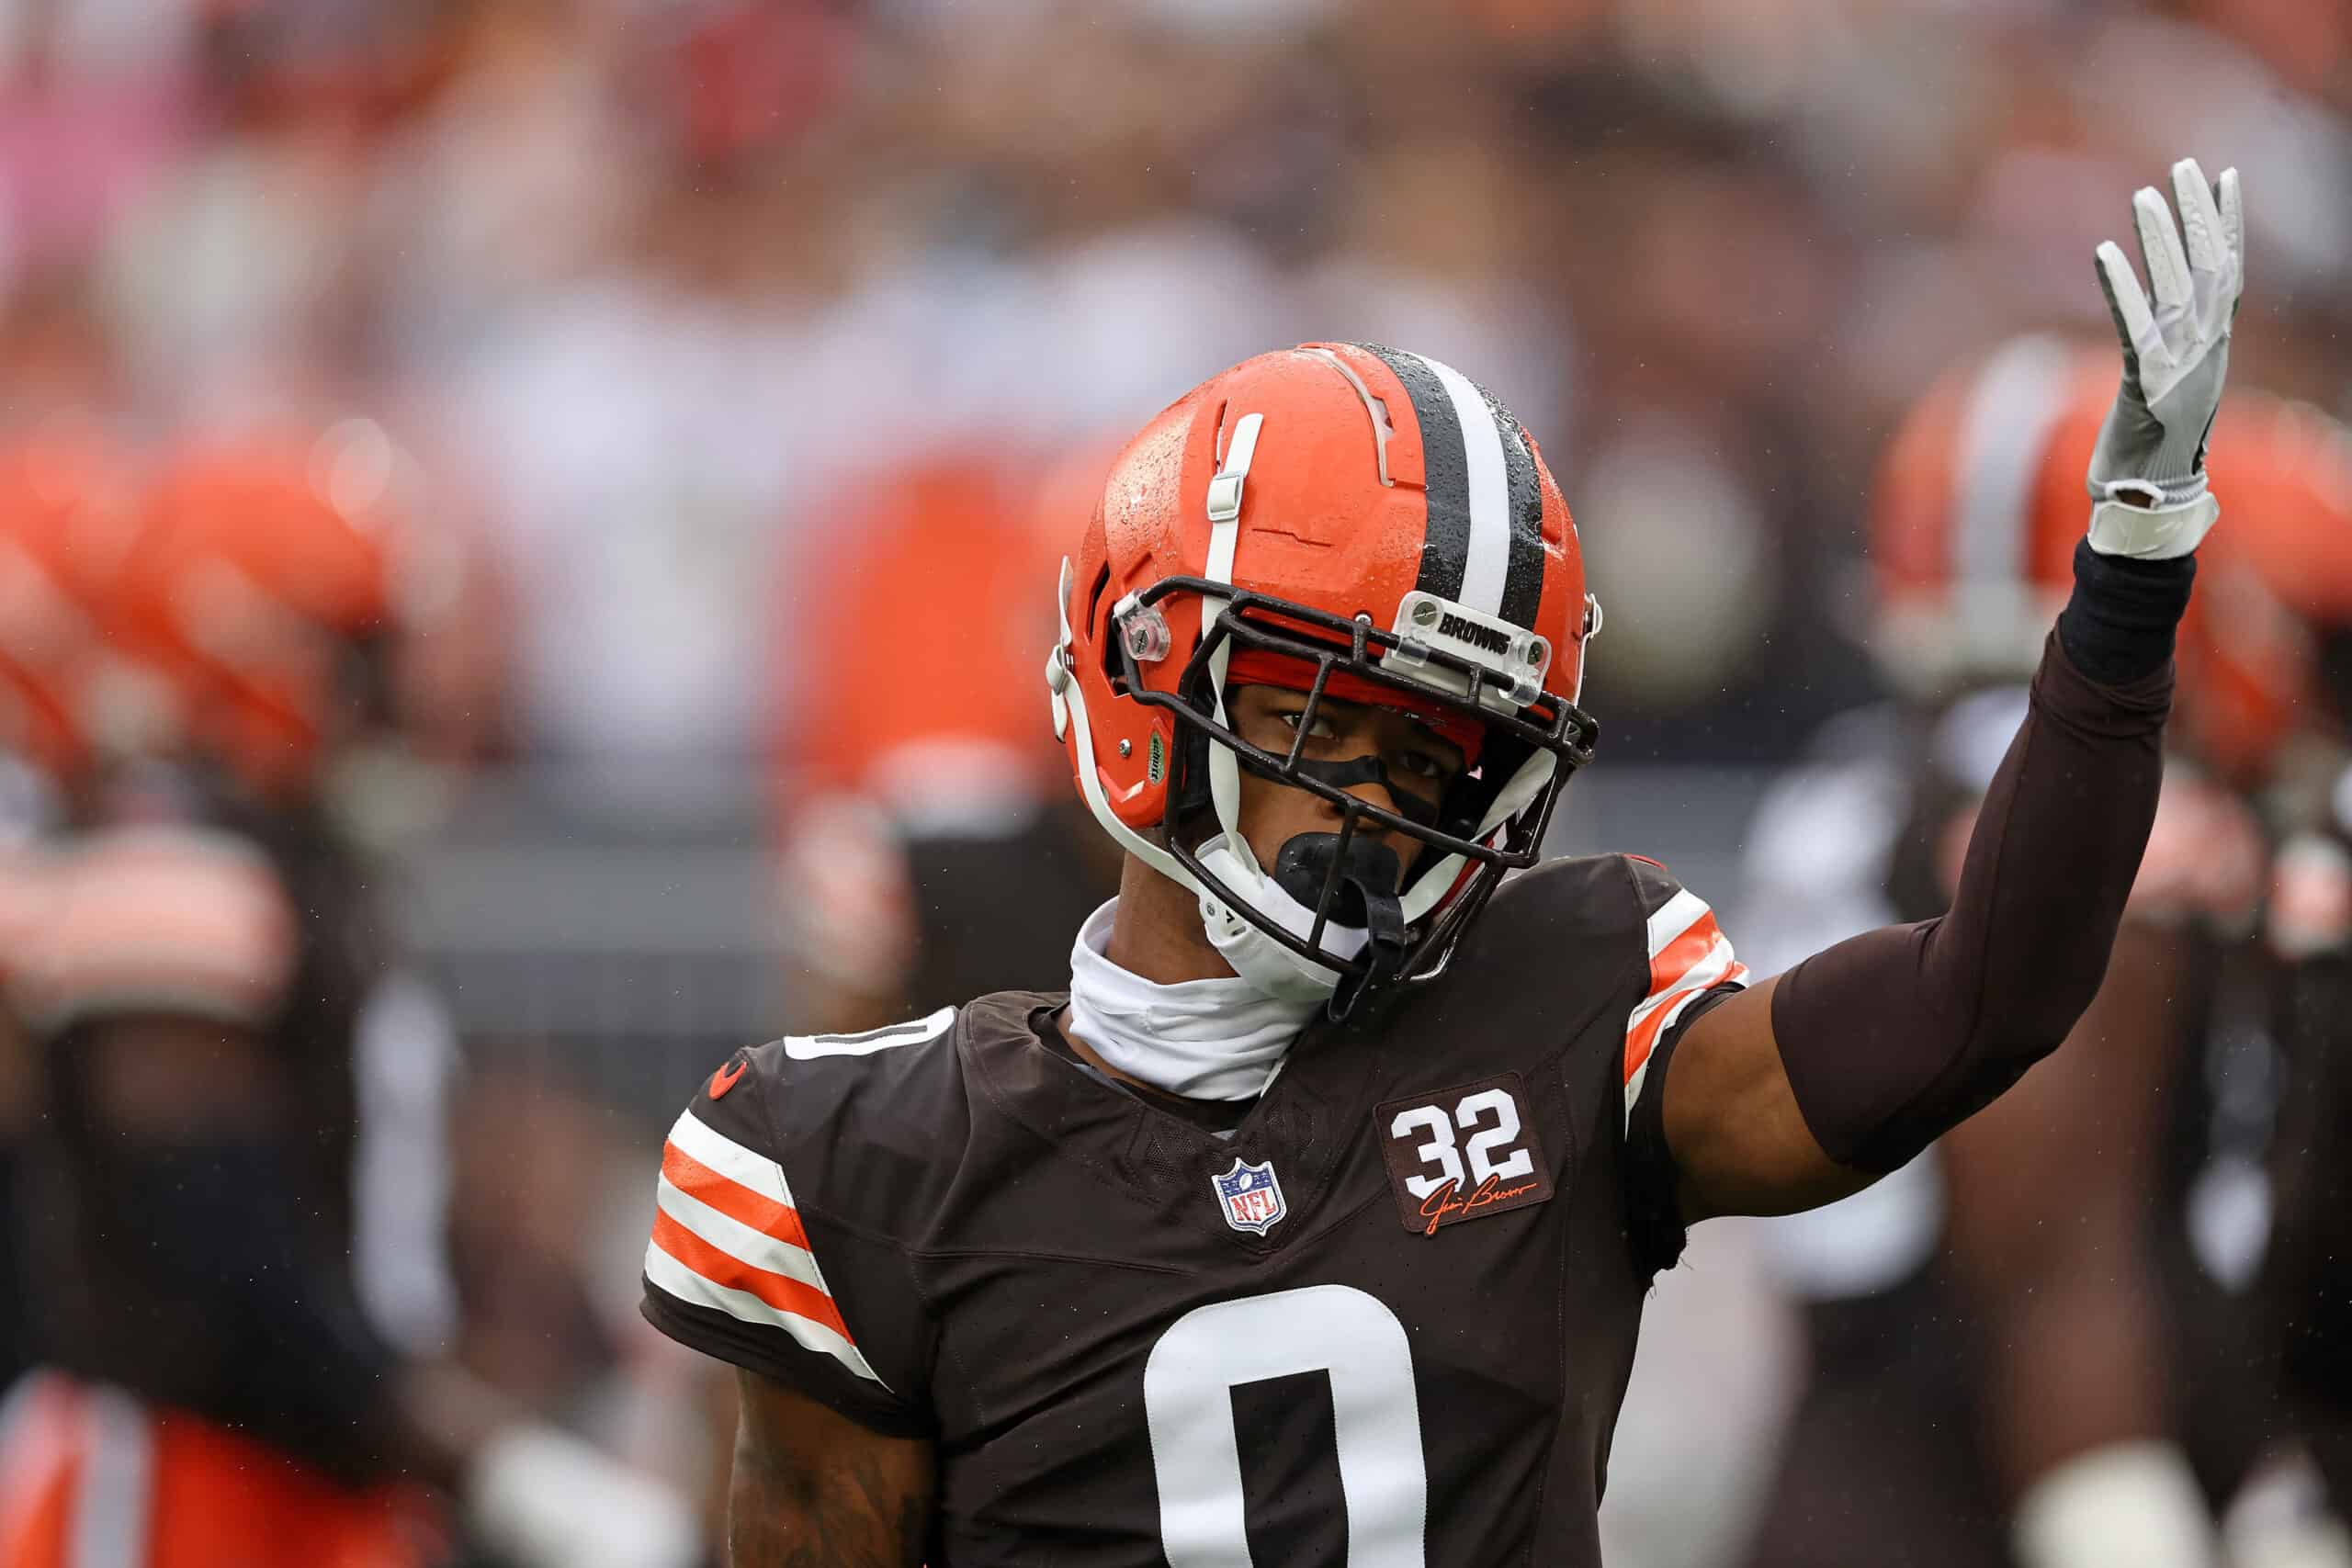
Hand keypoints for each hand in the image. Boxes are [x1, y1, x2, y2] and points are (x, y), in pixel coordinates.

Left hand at [2086, 158, 2244, 558]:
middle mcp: (2206, 350)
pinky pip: (2134, 328)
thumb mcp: (2168, 380)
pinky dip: (2122, 289)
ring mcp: (2180, 368)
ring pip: (2176, 289)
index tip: (2225, 176)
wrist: (2146, 500)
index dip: (2230, 222)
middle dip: (2197, 214)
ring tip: (2143, 195)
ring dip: (2160, 239)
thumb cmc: (2150, 441)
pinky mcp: (2146, 388)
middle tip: (2182, 167)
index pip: (2231, 269)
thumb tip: (2163, 301)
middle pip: (2210, 267)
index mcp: (2214, 344)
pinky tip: (2105, 253)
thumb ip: (2169, 338)